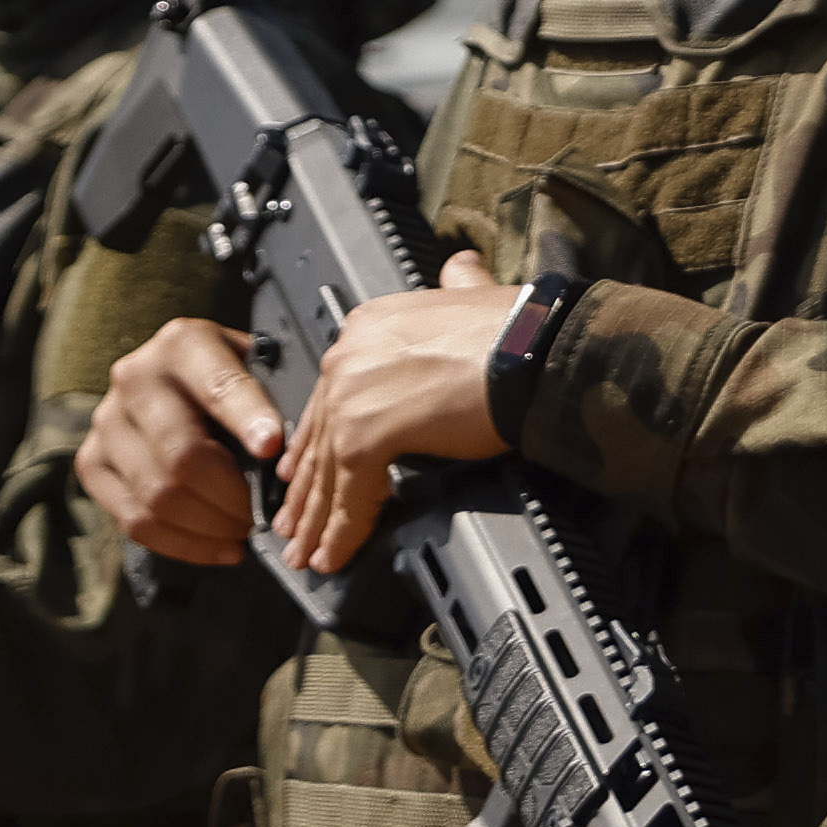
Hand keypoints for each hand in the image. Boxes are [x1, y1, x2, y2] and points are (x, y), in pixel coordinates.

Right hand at [83, 323, 285, 572]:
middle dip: (231, 497)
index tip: (272, 449)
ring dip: (210, 527)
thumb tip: (295, 451)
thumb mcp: (254, 365)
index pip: (217, 387)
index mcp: (182, 344)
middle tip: (262, 517)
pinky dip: (183, 544)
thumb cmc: (229, 378)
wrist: (169, 378)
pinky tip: (220, 548)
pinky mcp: (92, 464)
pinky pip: (134, 520)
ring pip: (157, 495)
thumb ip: (275, 394)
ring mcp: (107, 423)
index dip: (246, 419)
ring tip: (243, 532)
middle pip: (181, 455)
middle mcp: (134, 378)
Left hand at [269, 257, 516, 588]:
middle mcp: (348, 358)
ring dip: (316, 521)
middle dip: (306, 489)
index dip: (316, 443)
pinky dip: (343, 532)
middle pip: (320, 437)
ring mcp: (352, 397)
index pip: (331, 398)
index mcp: (367, 328)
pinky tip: (335, 555)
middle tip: (293, 525)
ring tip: (308, 554)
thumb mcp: (472, 296)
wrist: (533, 351)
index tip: (302, 473)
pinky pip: (351, 495)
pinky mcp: (366, 437)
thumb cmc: (515, 331)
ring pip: (326, 472)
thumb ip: (458, 287)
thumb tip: (462, 271)